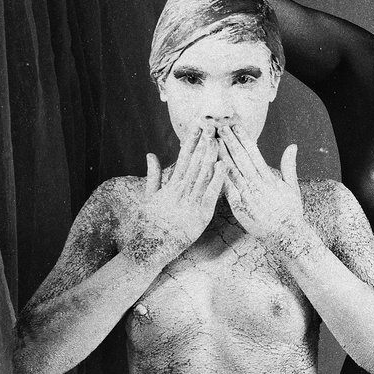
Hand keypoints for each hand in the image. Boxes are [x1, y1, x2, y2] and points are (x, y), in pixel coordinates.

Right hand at [130, 128, 226, 266]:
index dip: (190, 142)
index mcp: (170, 186)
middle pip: (194, 163)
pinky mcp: (200, 215)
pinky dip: (217, 180)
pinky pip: (211, 195)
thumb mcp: (149, 197)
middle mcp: (181, 191)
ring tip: (218, 140)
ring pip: (203, 175)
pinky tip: (223, 166)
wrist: (151, 247)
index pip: (182, 158)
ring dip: (211, 157)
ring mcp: (191, 203)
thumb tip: (151, 154)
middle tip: (211, 126)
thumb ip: (153, 175)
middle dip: (203, 144)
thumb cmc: (150, 223)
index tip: (196, 126)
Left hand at [218, 128, 306, 244]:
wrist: (287, 236)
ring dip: (221, 155)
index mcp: (269, 178)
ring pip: (232, 171)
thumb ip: (289, 166)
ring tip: (212, 142)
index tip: (236, 125)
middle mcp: (258, 184)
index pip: (254, 153)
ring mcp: (248, 195)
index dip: (244, 138)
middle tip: (219, 126)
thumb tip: (292, 146)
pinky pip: (227, 190)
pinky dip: (219, 177)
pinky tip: (211, 167)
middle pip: (241, 158)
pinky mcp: (240, 207)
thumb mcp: (293, 187)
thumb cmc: (291, 213)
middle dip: (230, 141)